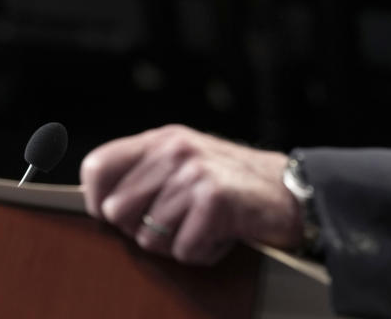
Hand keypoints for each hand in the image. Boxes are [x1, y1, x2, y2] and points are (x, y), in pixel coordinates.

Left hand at [80, 124, 303, 264]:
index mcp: (164, 139)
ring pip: (149, 238)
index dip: (98, 200)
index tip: (121, 216)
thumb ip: (147, 174)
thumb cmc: (236, 186)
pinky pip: (183, 250)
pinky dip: (205, 252)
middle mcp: (175, 150)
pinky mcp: (214, 199)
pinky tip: (224, 233)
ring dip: (180, 243)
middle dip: (145, 229)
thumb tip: (98, 205)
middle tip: (181, 221)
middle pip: (116, 211)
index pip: (97, 167)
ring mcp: (194, 173)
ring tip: (207, 225)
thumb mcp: (188, 165)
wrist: (293, 192)